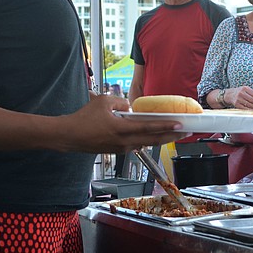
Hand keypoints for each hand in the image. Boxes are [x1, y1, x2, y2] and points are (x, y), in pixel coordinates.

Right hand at [58, 94, 188, 152]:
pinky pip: (135, 144)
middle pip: (152, 140)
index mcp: (121, 129)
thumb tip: (130, 108)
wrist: (69, 136)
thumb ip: (121, 102)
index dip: (166, 126)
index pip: (149, 128)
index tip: (179, 125)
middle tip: (184, 132)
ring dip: (159, 138)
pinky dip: (146, 140)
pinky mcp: (116, 150)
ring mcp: (120, 148)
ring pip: (145, 143)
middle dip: (170, 136)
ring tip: (171, 133)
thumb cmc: (83, 118)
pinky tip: (152, 135)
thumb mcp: (104, 101)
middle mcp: (123, 142)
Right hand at [228, 86, 252, 109]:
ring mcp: (238, 99)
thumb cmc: (239, 92)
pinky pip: (245, 108)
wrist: (229, 95)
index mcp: (245, 88)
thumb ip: (252, 93)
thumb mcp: (245, 89)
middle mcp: (241, 93)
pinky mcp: (236, 104)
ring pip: (249, 105)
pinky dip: (250, 110)